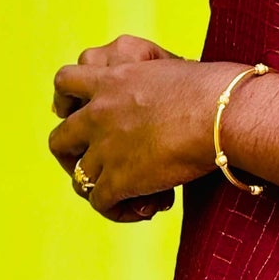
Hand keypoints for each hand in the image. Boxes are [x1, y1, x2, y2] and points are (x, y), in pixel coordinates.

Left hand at [48, 50, 232, 222]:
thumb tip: (166, 96)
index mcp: (112, 78)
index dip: (66, 101)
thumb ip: (154, 82)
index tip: (80, 113)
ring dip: (98, 187)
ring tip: (123, 193)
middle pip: (58, 139)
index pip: (65, 81)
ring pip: (77, 178)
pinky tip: (144, 208)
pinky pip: (99, 203)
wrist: (219, 112)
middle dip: (72, 155)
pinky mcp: (118, 179)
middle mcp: (100, 112)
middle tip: (97, 163)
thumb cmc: (212, 88)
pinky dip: (117, 209)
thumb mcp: (170, 70)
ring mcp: (105, 147)